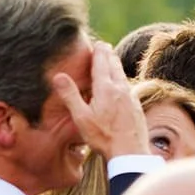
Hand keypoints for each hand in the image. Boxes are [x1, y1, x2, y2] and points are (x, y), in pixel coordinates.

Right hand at [52, 41, 146, 159]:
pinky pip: (128, 87)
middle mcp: (121, 88)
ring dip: (116, 66)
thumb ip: (70, 95)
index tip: (98, 43)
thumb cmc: (103, 136)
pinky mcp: (136, 106)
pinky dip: (122, 81)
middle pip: (115, 66)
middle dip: (108, 55)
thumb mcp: (81, 117)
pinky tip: (121, 87)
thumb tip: (58, 76)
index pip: (102, 63)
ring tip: (112, 62)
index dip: (99, 52)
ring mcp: (131, 97)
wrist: (130, 151)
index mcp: (106, 88)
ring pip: (123, 76)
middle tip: (105, 47)